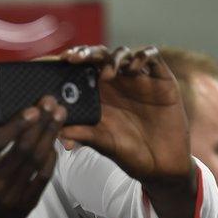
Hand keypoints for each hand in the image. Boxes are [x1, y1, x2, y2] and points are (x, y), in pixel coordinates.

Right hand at [0, 95, 67, 217]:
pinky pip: (44, 177)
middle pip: (22, 150)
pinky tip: (53, 141)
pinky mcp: (26, 206)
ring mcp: (11, 198)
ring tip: (59, 116)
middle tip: (52, 103)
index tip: (33, 108)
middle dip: (40, 124)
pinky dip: (51, 157)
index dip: (16, 125)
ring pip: (37, 161)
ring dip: (50, 135)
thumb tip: (0, 107)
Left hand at [58, 45, 191, 180]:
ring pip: (124, 53)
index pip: (83, 69)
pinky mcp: (161, 79)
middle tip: (76, 58)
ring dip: (113, 58)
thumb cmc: (127, 153)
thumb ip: (81, 133)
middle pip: (100, 56)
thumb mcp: (101, 143)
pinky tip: (133, 68)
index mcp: (99, 94)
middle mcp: (117, 83)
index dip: (73, 61)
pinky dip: (142, 56)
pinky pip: (152, 56)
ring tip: (107, 74)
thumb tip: (56, 129)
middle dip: (87, 53)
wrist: (160, 164)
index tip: (62, 60)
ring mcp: (139, 79)